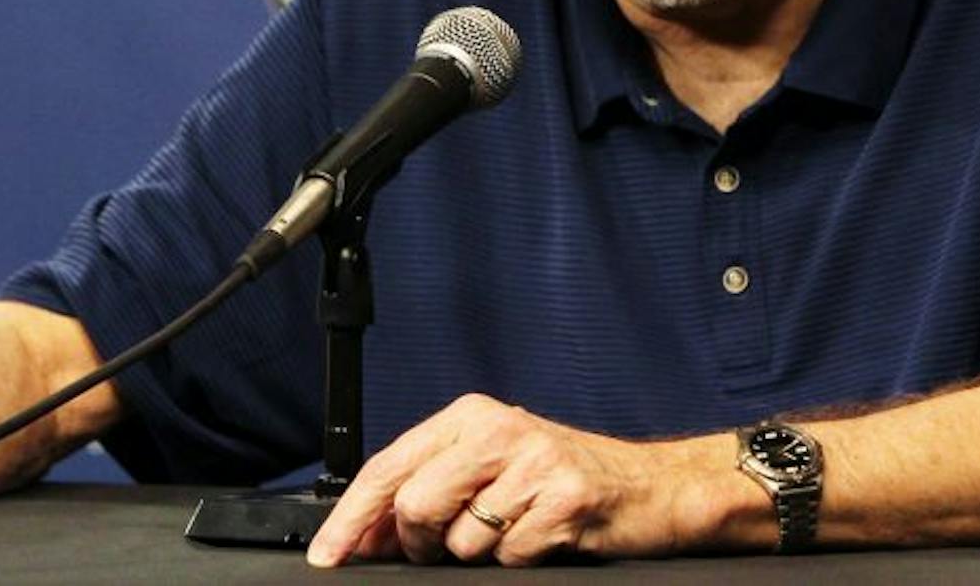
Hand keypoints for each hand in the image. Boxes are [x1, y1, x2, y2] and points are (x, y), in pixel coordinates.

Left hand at [307, 394, 718, 566]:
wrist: (652, 487)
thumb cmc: (564, 479)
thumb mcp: (492, 466)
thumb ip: (431, 488)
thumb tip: (366, 535)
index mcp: (469, 417)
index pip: (388, 466)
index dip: (351, 518)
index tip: (327, 556)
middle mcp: (497, 430)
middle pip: (415, 504)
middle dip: (416, 545)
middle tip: (440, 552)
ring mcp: (533, 463)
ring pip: (461, 540)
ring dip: (476, 555)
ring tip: (511, 533)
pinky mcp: (564, 500)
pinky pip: (509, 557)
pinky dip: (519, 561)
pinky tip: (543, 539)